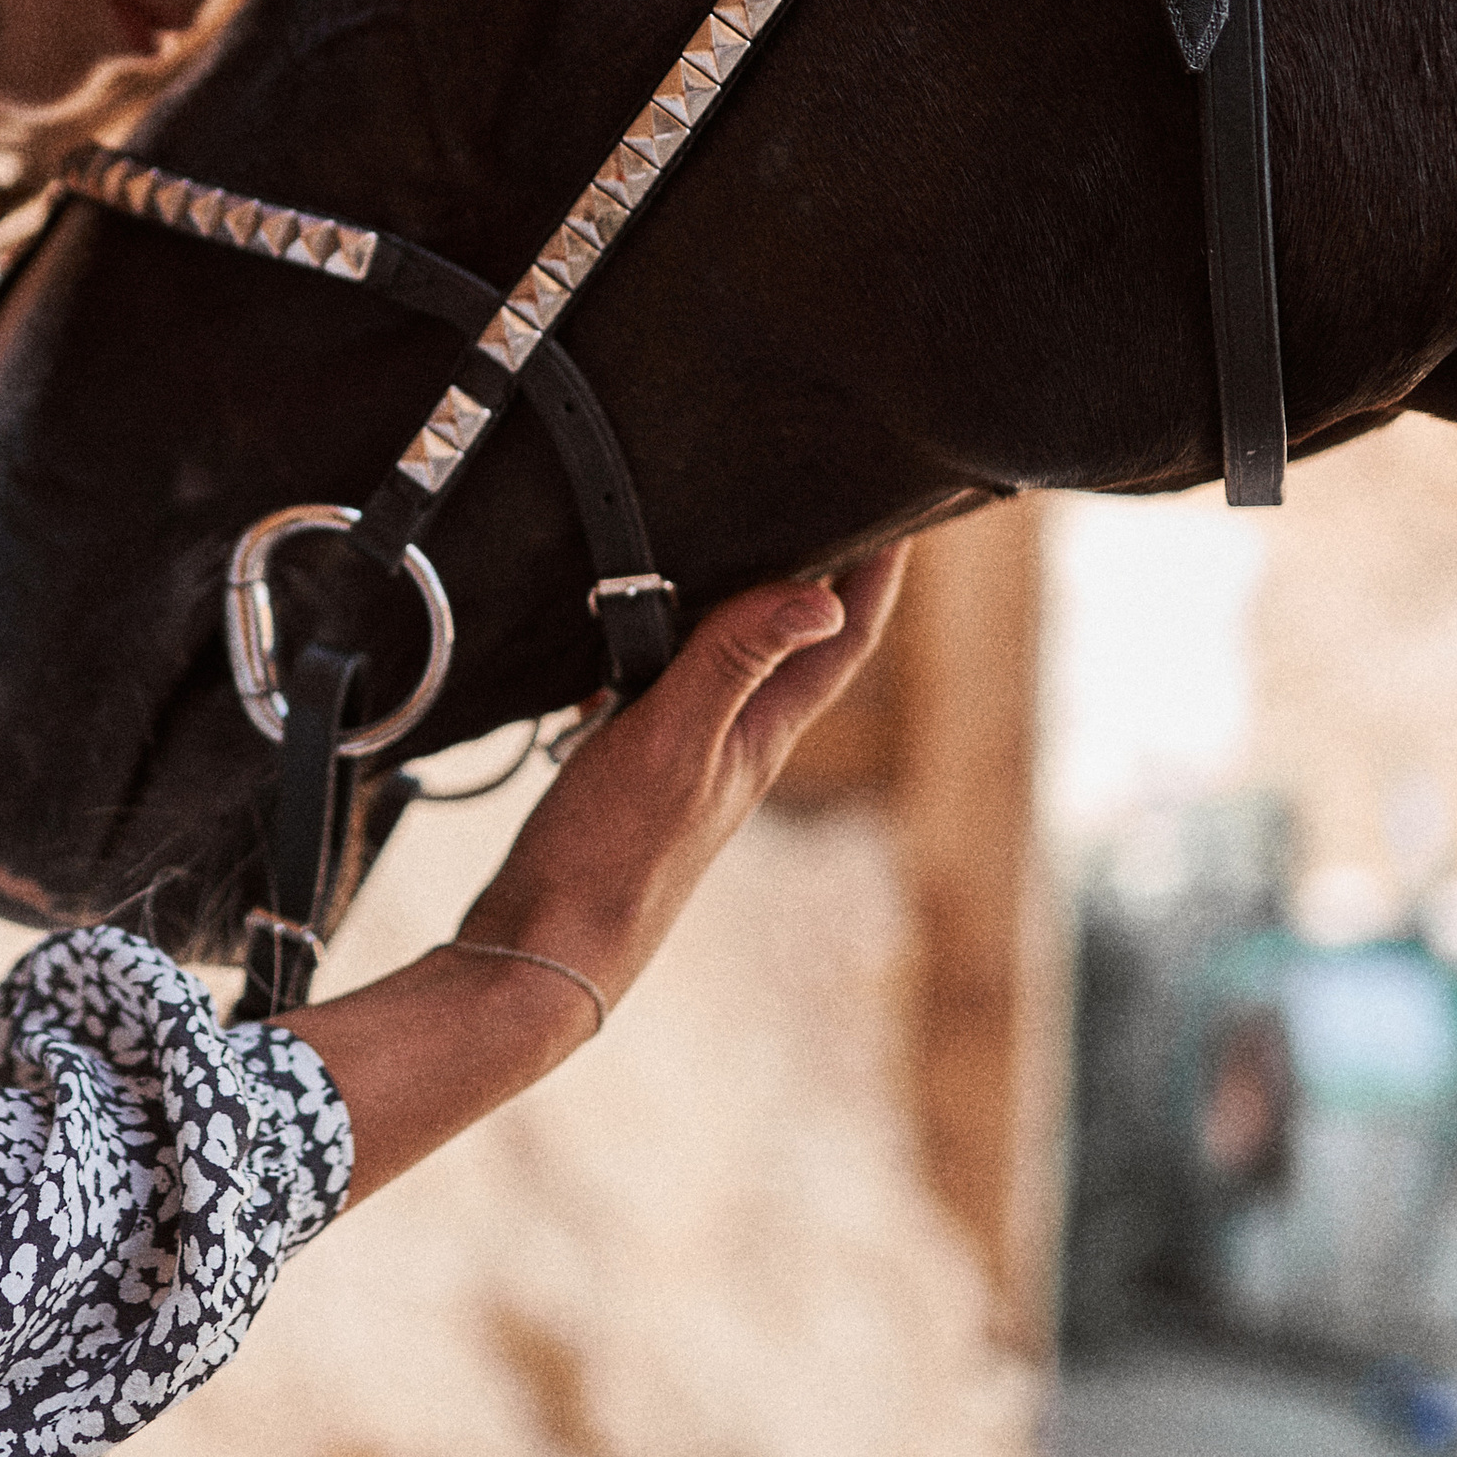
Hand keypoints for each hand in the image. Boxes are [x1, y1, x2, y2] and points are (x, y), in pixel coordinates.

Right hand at [462, 546, 908, 1014]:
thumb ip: (734, 660)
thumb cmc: (611, 853)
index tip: (910, 514)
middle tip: (834, 511)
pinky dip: (655, 648)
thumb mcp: (673, 739)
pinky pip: (662, 688)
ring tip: (738, 550)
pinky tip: (620, 634)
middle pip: (796, 646)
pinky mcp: (636, 771)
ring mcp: (688, 760)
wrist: (546, 944)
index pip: (842, 640)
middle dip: (821, 577)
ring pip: (729, 664)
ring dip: (739, 608)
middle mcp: (737, 744)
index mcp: (763, 735)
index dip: (879, 575)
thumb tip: (824, 595)